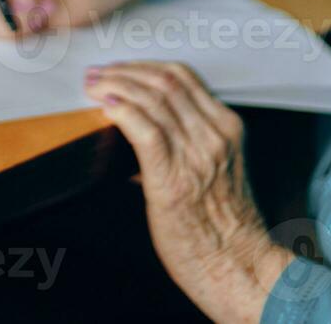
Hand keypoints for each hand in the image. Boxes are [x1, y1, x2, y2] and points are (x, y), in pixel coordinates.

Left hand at [84, 61, 293, 323]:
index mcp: (227, 127)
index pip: (184, 77)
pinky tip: (105, 107)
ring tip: (92, 85)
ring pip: (153, 98)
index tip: (120, 67)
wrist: (237, 264)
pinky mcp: (173, 178)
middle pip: (165, 81)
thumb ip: (189, 143)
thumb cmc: (223, 224)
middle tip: (97, 73)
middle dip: (125, 71)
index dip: (145, 66)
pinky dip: (121, 110)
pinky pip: (144, 129)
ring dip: (115, 85)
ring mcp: (196, 154)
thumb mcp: (217, 168)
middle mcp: (214, 134)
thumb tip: (141, 128)